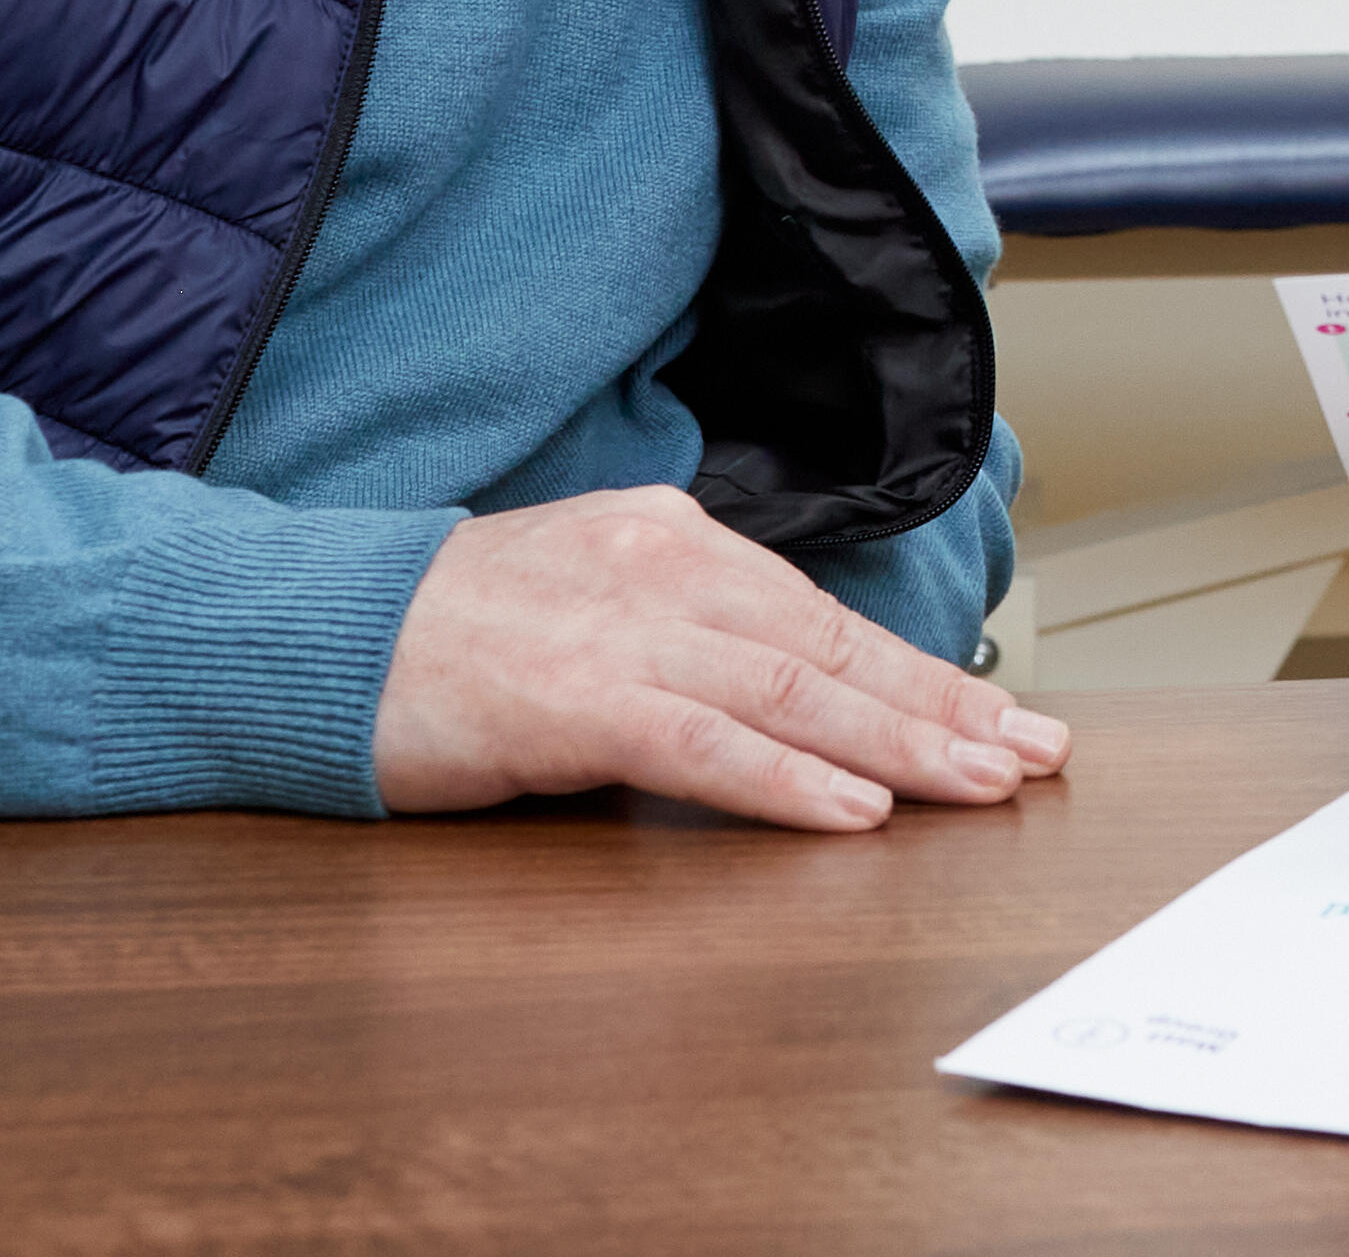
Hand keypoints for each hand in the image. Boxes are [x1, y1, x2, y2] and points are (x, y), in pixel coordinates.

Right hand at [373, 486, 1070, 829]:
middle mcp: (665, 568)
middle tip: (1034, 755)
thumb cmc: (448, 636)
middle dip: (944, 708)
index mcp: (674, 539)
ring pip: (794, 691)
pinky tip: (854, 809)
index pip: (825, 616)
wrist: (314, 636)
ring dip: (899, 744)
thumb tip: (793, 689)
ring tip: (981, 783)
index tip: (1004, 718)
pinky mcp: (573, 698)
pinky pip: (704, 744)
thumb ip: (687, 634)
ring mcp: (621, 629)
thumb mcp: (591, 604)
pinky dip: (787, 780)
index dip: (923, 672)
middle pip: (832, 649)